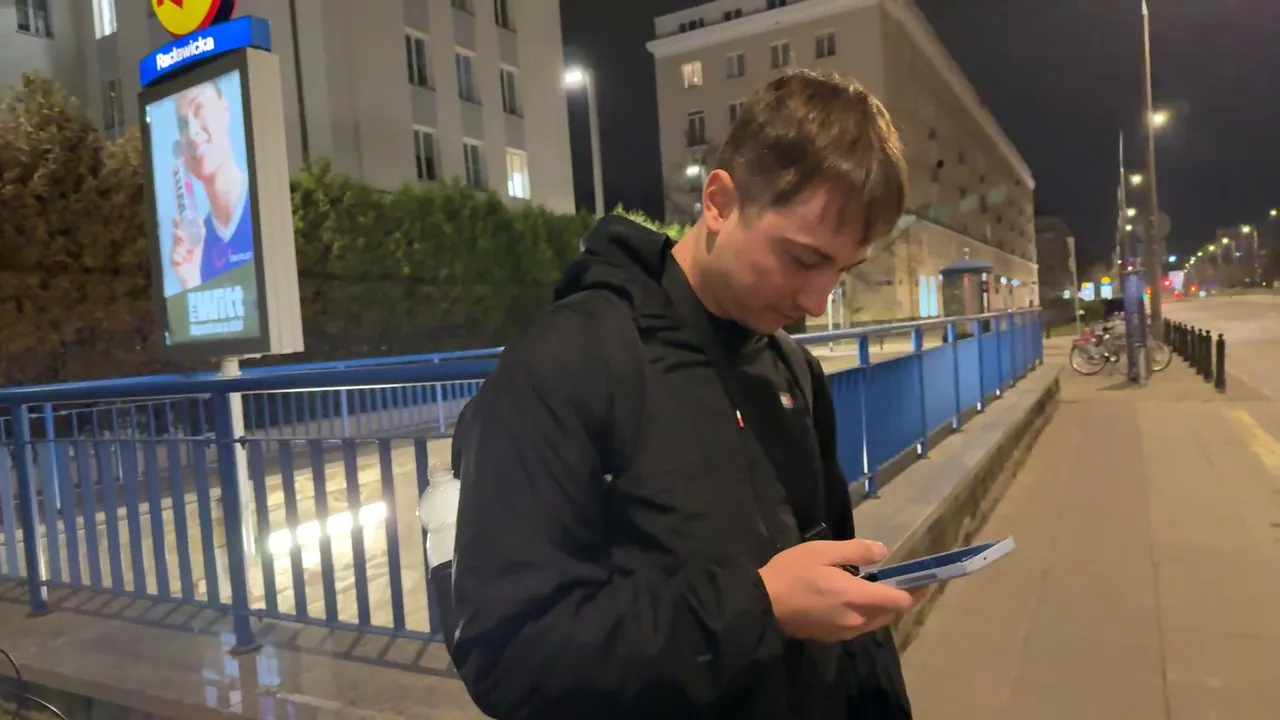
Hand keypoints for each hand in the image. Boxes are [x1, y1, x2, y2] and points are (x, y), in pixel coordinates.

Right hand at [171, 217, 201, 289]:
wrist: (192, 275)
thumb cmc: (193, 259)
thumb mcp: (198, 245)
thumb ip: (200, 234)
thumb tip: (201, 220)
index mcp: (182, 241)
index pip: (178, 230)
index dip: (176, 224)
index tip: (176, 217)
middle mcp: (176, 246)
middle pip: (175, 238)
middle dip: (177, 234)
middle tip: (178, 231)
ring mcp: (174, 254)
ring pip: (174, 248)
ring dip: (178, 247)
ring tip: (182, 247)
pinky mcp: (173, 263)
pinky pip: (174, 259)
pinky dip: (178, 259)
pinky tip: (181, 260)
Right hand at [759, 539, 914, 642]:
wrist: (760, 604)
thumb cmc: (791, 573)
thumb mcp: (823, 551)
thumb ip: (856, 551)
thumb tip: (883, 552)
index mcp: (857, 598)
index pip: (900, 601)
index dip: (914, 590)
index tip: (920, 577)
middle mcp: (856, 620)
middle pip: (890, 614)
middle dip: (899, 598)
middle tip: (897, 579)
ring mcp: (843, 632)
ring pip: (875, 622)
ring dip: (881, 607)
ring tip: (875, 587)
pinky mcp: (831, 637)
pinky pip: (858, 626)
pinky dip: (864, 613)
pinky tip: (852, 599)